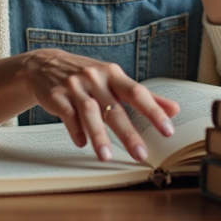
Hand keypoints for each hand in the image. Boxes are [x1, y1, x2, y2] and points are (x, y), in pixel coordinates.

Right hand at [19, 49, 178, 162]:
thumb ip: (145, 96)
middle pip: (114, 108)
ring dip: (99, 136)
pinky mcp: (56, 95)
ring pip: (89, 113)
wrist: (45, 64)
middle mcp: (95, 78)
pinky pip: (67, 115)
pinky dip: (75, 130)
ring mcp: (74, 86)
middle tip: (141, 153)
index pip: (138, 93)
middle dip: (128, 133)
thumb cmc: (87, 76)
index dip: (154, 111)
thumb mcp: (115, 80)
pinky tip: (82, 143)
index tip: (168, 130)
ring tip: (106, 156)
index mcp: (113, 75)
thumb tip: (175, 109)